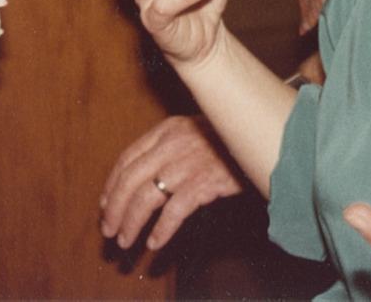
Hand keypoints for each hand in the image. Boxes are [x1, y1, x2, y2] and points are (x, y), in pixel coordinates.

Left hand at [100, 115, 242, 249]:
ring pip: (146, 197)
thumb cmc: (230, 138)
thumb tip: (143, 177)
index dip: (112, 184)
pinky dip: (162, 229)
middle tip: (109, 230)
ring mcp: (188, 163)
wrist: (265, 135)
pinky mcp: (205, 182)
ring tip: (126, 241)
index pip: (128, 158)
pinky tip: (156, 242)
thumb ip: (170, 146)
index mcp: (167, 129)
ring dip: (131, 223)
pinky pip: (174, 210)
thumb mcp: (196, 130)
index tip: (105, 204)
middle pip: (130, 179)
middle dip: (114, 209)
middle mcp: (173, 144)